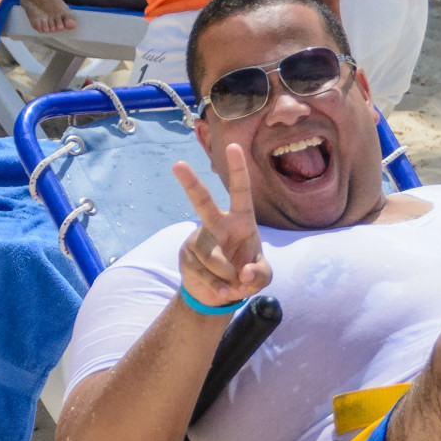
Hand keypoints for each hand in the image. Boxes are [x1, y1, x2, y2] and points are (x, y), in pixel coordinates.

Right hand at [172, 145, 272, 309]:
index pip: (240, 192)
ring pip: (212, 257)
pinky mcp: (187, 258)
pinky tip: (224, 292)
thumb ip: (260, 275)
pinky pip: (206, 275)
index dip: (238, 169)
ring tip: (234, 286)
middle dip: (190, 184)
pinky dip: (220, 288)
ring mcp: (198, 241)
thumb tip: (243, 274)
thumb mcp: (262, 277)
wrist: (218, 295)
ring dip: (227, 276)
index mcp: (240, 221)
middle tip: (177, 164)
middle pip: (202, 203)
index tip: (234, 146)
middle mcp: (217, 225)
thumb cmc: (244, 275)